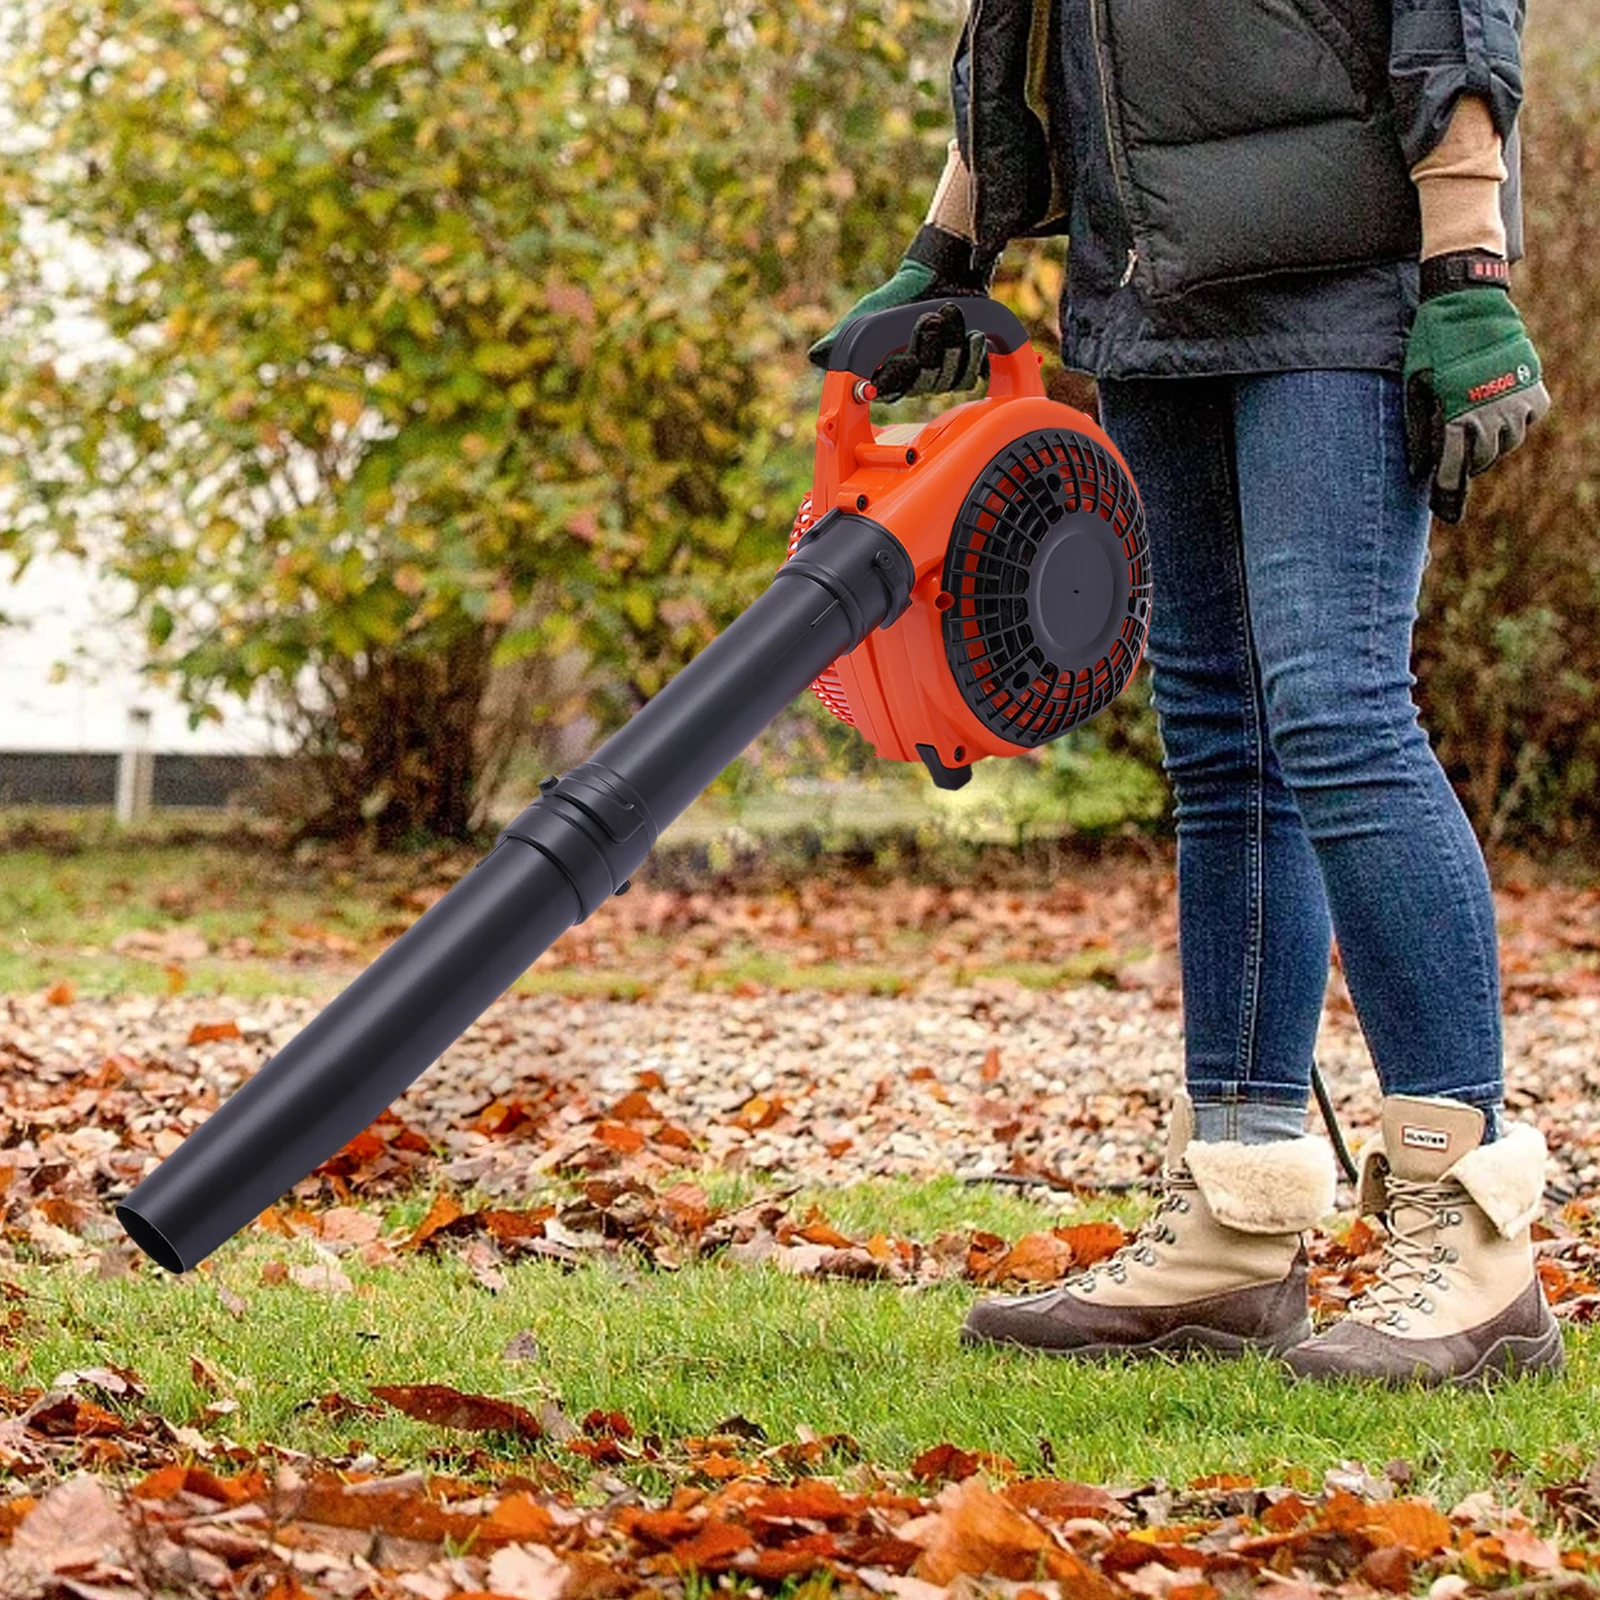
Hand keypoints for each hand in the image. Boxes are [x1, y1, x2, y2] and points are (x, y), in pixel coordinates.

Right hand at [809, 224, 996, 400]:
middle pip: (924, 383)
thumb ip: (843, 337)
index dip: (900, 377)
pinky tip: (972, 334)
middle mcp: (910, 382)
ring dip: (951, 343)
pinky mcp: (962, 371)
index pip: (891, 390)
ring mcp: (937, 378)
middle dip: (929, 348)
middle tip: (929, 318)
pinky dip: (972, 354)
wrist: (940, 274)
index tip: (907, 357)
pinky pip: (969, 377)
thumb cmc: (901, 295)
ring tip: (950, 312)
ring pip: (947, 379)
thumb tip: (818, 357)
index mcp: (884, 375)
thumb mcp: (869, 313)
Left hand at [1403, 251, 1550, 523]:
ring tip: (1476, 438)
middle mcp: (1491, 414)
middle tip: (1456, 465)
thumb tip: (1419, 469)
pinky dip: (1515, 423)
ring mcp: (1517, 402)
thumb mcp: (1416, 387)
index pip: (1452, 467)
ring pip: (1508, 443)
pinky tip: (1500, 416)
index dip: (1446, 490)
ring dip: (1491, 446)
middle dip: (1467, 466)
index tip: (1443, 509)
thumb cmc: (1434, 345)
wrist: (1470, 303)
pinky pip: (1529, 420)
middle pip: (1482, 460)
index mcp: (1457, 416)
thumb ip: (1419, 429)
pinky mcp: (1536, 389)